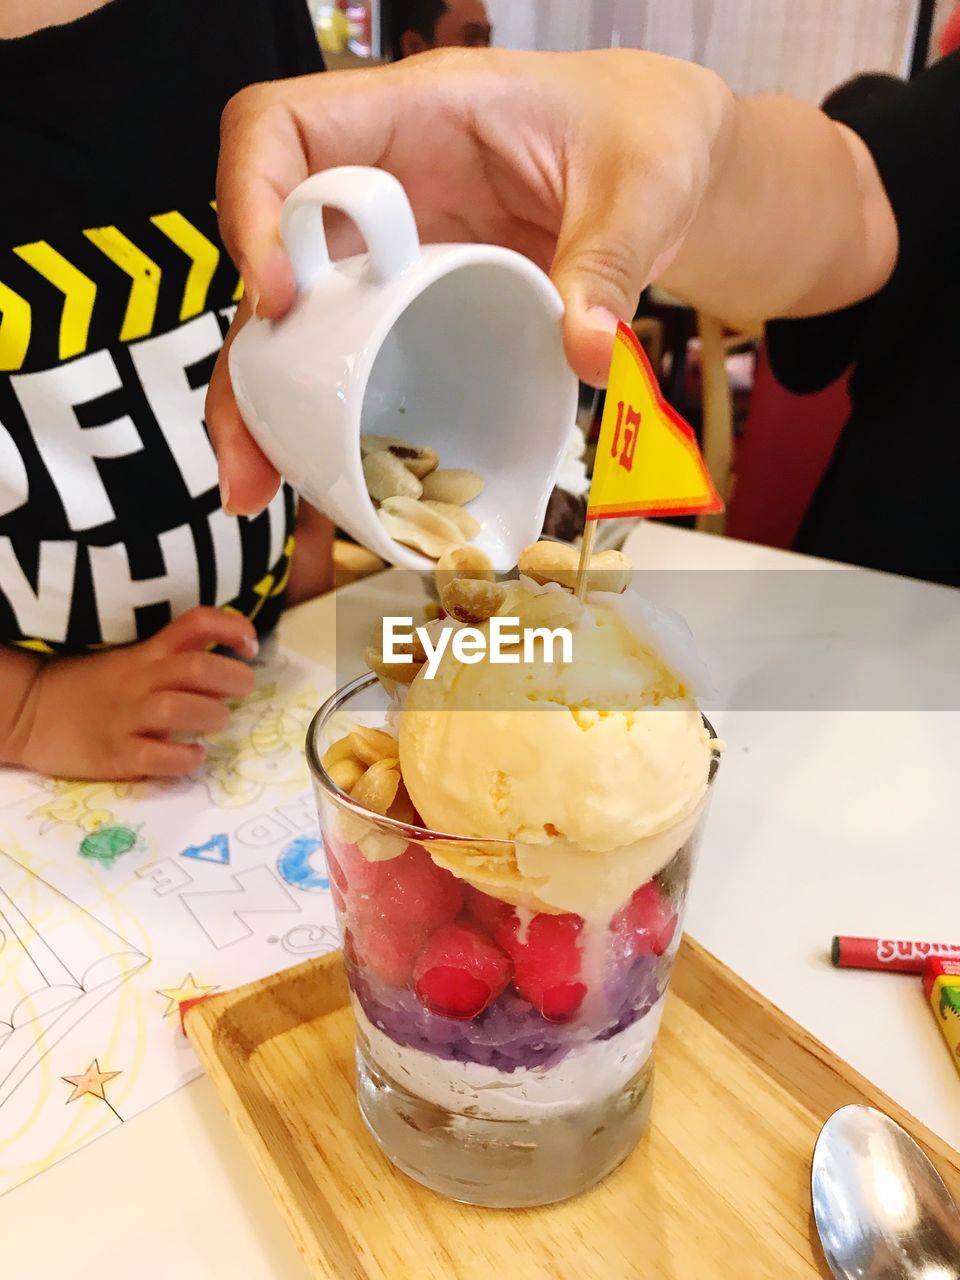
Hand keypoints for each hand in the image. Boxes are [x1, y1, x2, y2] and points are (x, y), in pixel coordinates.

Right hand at [18, 607, 258, 780]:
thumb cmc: (92, 687)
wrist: (31, 713)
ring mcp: (126, 717)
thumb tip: (230, 674)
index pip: (196, 623)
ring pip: (180, 708)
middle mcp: (141, 680)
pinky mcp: (114, 754)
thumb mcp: (132, 661)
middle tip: (243, 690)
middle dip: (234, 677)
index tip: (250, 645)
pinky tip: (193, 756)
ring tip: (216, 723)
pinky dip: (184, 759)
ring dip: (211, 715)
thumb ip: (177, 662)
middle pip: (197, 667)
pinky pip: (156, 758)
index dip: (232, 627)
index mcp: (148, 653)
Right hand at [207, 48, 733, 514]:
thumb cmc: (647, 134)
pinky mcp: (417, 310)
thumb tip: (585, 355)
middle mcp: (383, 189)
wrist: (670, 167)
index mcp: (417, 116)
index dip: (253, 202)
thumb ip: (612, 263)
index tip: (277, 295)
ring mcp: (393, 255)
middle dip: (246, 354)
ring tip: (260, 486)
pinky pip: (355, 358)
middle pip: (270, 257)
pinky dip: (334, 416)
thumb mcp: (643, 185)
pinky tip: (327, 474)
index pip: (283, 130)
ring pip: (300, 323)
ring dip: (271, 404)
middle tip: (244, 448)